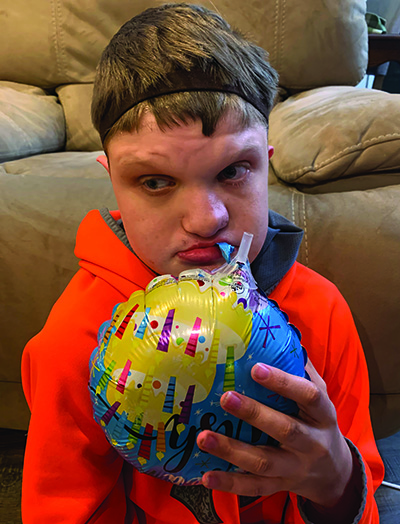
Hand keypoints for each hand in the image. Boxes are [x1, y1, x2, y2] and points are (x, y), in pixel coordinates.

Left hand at [196, 360, 352, 508]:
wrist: (335, 473)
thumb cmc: (318, 422)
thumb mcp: (319, 395)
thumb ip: (301, 369)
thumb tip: (279, 331)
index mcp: (322, 415)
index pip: (307, 396)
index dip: (283, 382)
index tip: (256, 368)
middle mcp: (311, 443)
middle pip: (284, 430)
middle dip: (254, 414)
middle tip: (225, 397)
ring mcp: (295, 467)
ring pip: (263, 462)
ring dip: (231, 451)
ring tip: (204, 437)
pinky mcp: (280, 486)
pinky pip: (254, 487)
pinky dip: (230, 483)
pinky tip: (206, 477)